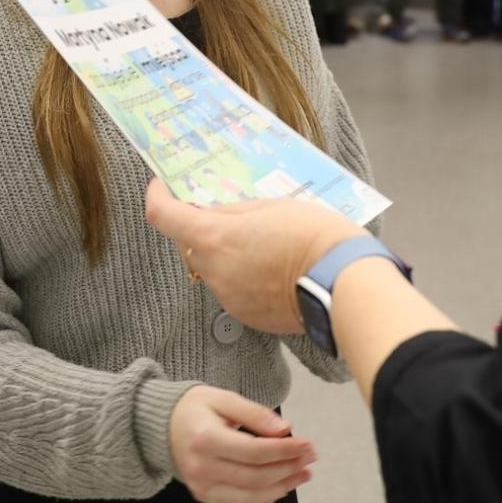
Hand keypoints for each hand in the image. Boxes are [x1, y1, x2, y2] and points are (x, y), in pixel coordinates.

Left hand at [145, 178, 362, 335]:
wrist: (343, 282)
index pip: (163, 216)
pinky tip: (269, 267)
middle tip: (223, 213)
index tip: (162, 187)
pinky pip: (231, 290)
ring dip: (223, 254)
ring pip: (211, 269)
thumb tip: (213, 214)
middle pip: (187, 245)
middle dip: (197, 228)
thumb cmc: (312, 234)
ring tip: (259, 242)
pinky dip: (241, 277)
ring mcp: (228, 297)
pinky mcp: (245, 315)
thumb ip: (233, 211)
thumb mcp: (270, 206)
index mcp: (213, 238)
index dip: (158, 197)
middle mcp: (213, 271)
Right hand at [168, 386, 315, 502]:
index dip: (286, 450)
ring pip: (252, 496)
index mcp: (205, 439)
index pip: (256, 452)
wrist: (161, 426)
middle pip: (257, 476)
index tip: (308, 445)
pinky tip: (281, 485)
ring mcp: (201, 486)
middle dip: (289, 468)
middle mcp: (201, 467)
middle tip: (309, 457)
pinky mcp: (204, 496)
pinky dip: (265, 498)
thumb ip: (255, 413)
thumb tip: (285, 430)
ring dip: (283, 486)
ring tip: (302, 473)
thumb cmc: (194, 408)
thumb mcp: (223, 398)